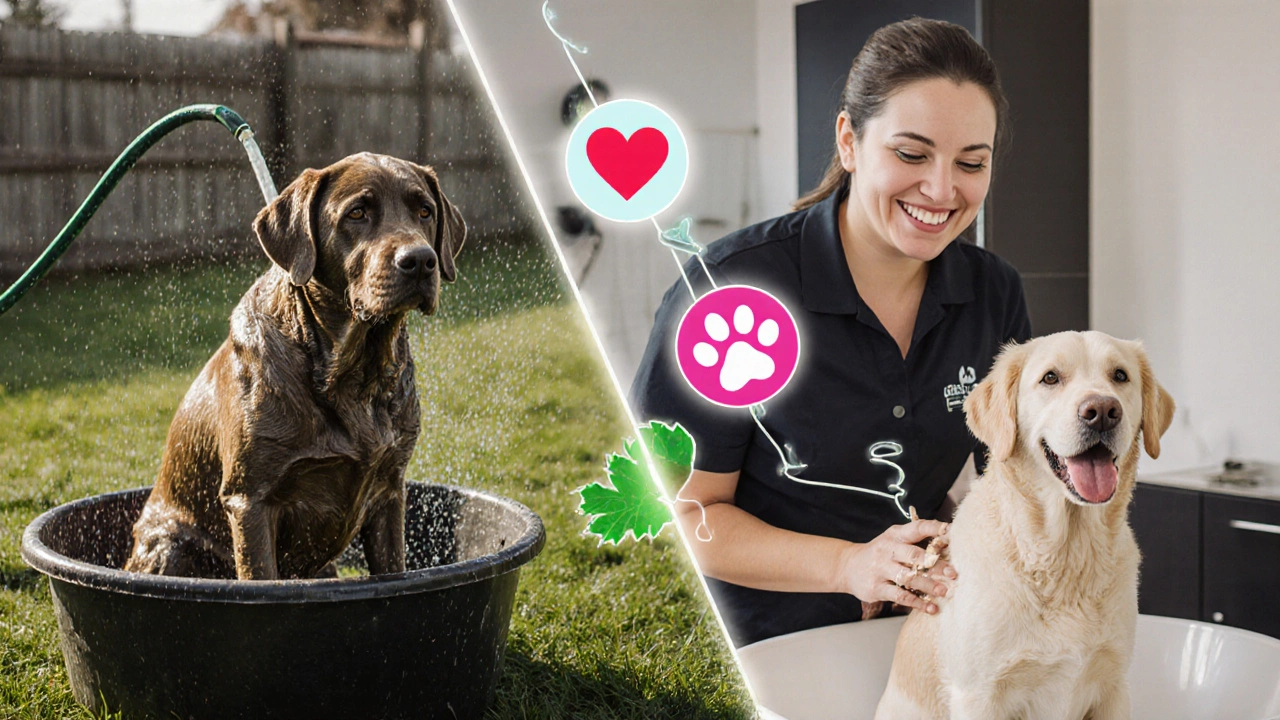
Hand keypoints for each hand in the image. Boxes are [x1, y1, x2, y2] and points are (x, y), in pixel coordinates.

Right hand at [839, 519, 956, 613]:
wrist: (848, 566)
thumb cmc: (881, 553)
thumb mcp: (894, 540)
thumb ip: (916, 542)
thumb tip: (949, 547)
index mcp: (895, 535)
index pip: (917, 528)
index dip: (935, 529)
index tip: (952, 532)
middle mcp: (887, 550)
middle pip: (914, 555)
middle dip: (935, 564)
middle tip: (953, 573)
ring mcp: (880, 569)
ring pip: (907, 578)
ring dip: (928, 585)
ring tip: (944, 592)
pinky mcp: (876, 588)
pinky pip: (900, 596)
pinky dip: (917, 603)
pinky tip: (931, 607)